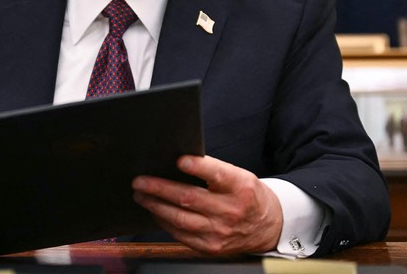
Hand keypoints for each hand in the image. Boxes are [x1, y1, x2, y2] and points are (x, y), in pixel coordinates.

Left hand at [132, 155, 282, 254]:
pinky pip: (180, 234)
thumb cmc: (248, 196)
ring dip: (155, 205)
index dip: (198, 167)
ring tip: (140, 195)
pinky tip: (155, 211)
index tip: (179, 160)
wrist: (266, 227)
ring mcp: (219, 232)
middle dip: (159, 188)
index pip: (217, 175)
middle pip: (189, 198)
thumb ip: (213, 171)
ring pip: (180, 219)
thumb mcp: (240, 177)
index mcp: (240, 187)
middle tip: (140, 180)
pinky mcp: (210, 247)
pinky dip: (164, 221)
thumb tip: (177, 163)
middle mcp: (230, 210)